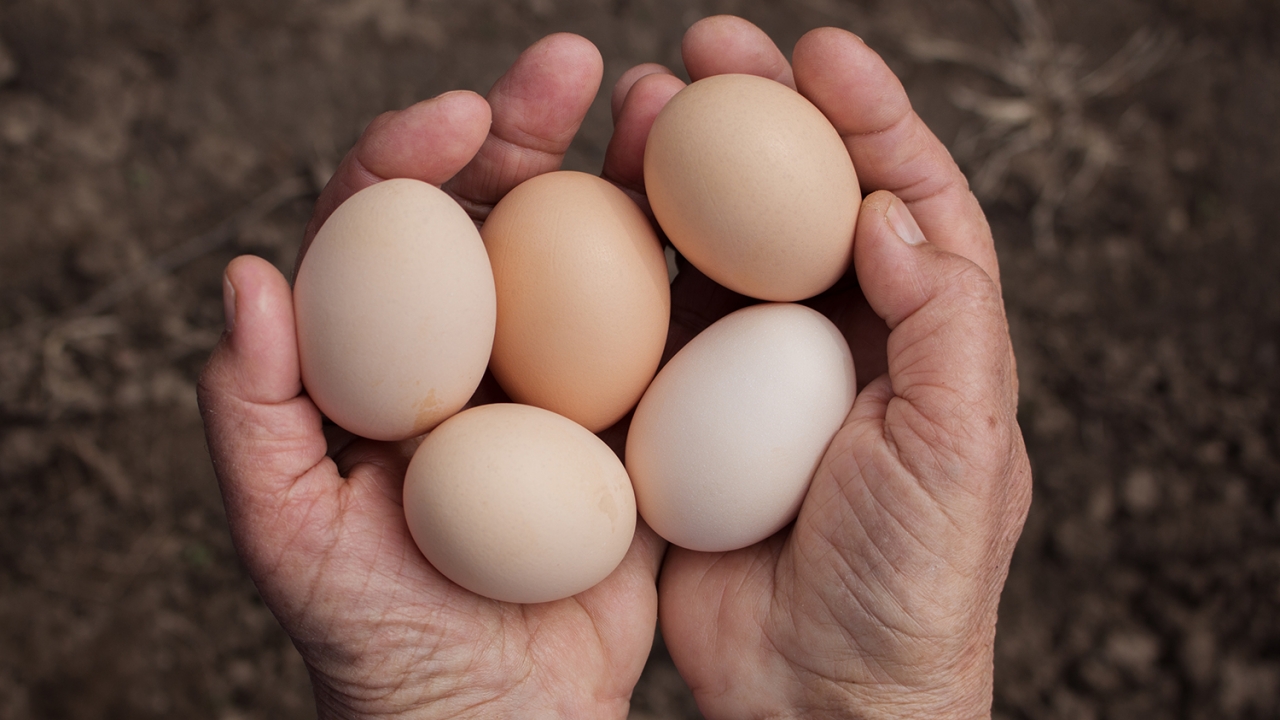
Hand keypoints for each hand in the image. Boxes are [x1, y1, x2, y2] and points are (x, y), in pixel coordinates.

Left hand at [198, 34, 666, 719]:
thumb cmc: (384, 649)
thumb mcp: (291, 544)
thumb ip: (255, 414)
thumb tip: (247, 278)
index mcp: (376, 363)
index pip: (380, 227)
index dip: (413, 153)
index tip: (467, 118)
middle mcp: (467, 352)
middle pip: (491, 214)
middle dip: (529, 126)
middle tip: (579, 64)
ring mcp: (555, 378)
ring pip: (583, 253)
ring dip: (619, 173)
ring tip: (663, 107)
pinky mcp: (629, 417)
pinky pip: (659, 328)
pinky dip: (687, 268)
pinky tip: (724, 222)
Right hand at [613, 17, 1031, 718]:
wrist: (821, 698)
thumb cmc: (915, 586)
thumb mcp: (959, 450)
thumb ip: (941, 321)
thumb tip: (885, 208)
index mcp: (922, 337)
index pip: (904, 200)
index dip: (869, 116)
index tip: (818, 54)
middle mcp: (836, 340)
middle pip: (798, 201)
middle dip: (760, 115)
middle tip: (706, 50)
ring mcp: (750, 374)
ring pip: (714, 247)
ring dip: (680, 171)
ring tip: (636, 103)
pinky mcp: (680, 412)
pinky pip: (648, 321)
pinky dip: (623, 262)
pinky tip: (587, 213)